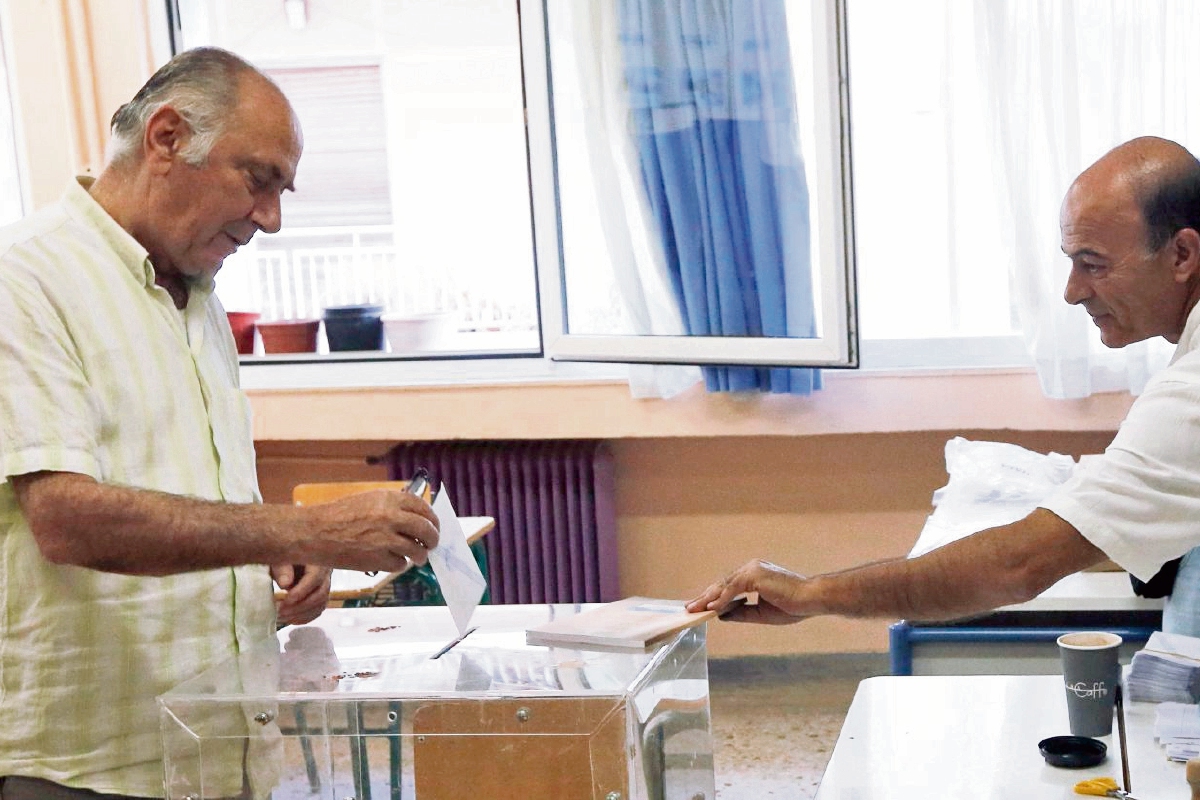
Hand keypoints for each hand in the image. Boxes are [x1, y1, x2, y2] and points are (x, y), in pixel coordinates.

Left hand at [272, 563, 332, 625]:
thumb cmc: (285, 557)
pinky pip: (318, 610)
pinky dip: (305, 617)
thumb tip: (285, 584)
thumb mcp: (280, 559)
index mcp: (317, 562)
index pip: (315, 578)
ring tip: (282, 617)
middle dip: (301, 606)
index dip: (302, 591)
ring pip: (320, 604)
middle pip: (321, 594)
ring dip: (301, 614)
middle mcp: (326, 574)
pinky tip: (290, 620)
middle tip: (281, 612)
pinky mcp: (320, 596)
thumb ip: (282, 569)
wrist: (290, 559)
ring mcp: (325, 586)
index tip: (286, 600)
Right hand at [304, 489, 439, 572]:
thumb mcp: (368, 500)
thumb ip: (391, 506)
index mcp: (389, 499)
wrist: (314, 532)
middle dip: (433, 539)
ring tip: (418, 558)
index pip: (423, 508)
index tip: (434, 526)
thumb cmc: (337, 516)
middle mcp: (391, 516)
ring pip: (417, 550)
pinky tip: (392, 561)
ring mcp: (386, 539)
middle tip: (432, 544)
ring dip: (420, 556)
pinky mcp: (378, 559)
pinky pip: (400, 564)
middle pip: (426, 530)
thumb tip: (415, 518)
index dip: (432, 519)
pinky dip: (399, 565)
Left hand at [686, 559, 811, 624]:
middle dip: (705, 597)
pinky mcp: (755, 575)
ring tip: (694, 609)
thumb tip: (720, 615)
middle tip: (689, 608)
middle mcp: (751, 568)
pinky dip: (721, 599)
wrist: (812, 599)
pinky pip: (733, 589)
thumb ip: (741, 612)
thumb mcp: (761, 613)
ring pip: (724, 585)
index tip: (700, 606)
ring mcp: (753, 569)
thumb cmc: (793, 606)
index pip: (728, 586)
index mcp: (754, 575)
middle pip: (722, 584)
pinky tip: (711, 609)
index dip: (713, 597)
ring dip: (708, 598)